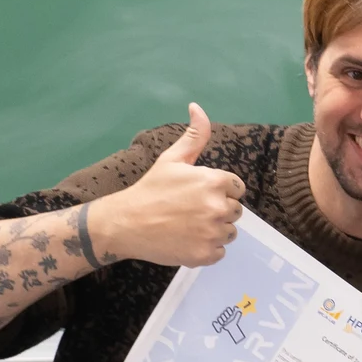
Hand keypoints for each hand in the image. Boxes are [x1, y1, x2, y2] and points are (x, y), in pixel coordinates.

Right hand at [93, 102, 246, 266]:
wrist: (125, 223)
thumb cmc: (150, 190)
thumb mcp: (172, 159)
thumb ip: (194, 135)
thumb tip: (197, 107)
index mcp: (214, 181)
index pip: (237, 189)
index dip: (220, 191)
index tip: (198, 195)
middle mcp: (218, 207)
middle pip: (235, 212)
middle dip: (218, 211)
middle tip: (191, 211)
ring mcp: (212, 233)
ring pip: (229, 233)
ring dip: (214, 231)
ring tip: (188, 226)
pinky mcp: (205, 255)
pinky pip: (219, 253)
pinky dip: (206, 250)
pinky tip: (187, 241)